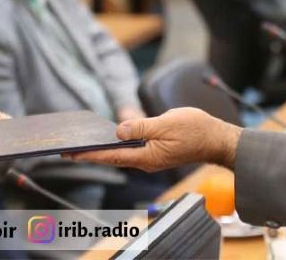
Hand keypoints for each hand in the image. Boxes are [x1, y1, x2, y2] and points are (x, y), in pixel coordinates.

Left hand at [68, 108, 242, 172]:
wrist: (217, 139)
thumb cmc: (196, 130)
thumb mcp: (166, 123)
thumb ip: (141, 127)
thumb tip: (118, 130)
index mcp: (147, 157)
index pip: (112, 156)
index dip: (91, 154)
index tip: (72, 154)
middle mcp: (146, 161)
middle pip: (113, 158)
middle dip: (92, 154)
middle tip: (69, 150)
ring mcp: (151, 158)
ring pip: (122, 154)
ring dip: (104, 150)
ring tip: (84, 145)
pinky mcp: (156, 152)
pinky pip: (132, 150)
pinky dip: (118, 146)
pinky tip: (111, 139)